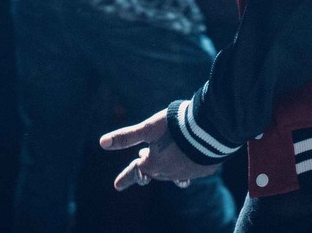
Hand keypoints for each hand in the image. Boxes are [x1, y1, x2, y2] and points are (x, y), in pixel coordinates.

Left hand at [100, 110, 219, 191]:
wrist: (209, 129)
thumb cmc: (175, 126)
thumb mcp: (148, 128)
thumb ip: (126, 137)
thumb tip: (101, 142)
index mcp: (153, 164)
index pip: (135, 172)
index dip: (126, 178)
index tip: (117, 185)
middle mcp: (168, 173)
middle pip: (153, 173)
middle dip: (147, 169)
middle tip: (142, 162)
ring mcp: (187, 173)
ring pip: (172, 174)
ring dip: (165, 167)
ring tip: (164, 161)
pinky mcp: (203, 169)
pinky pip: (190, 171)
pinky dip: (185, 166)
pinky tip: (188, 159)